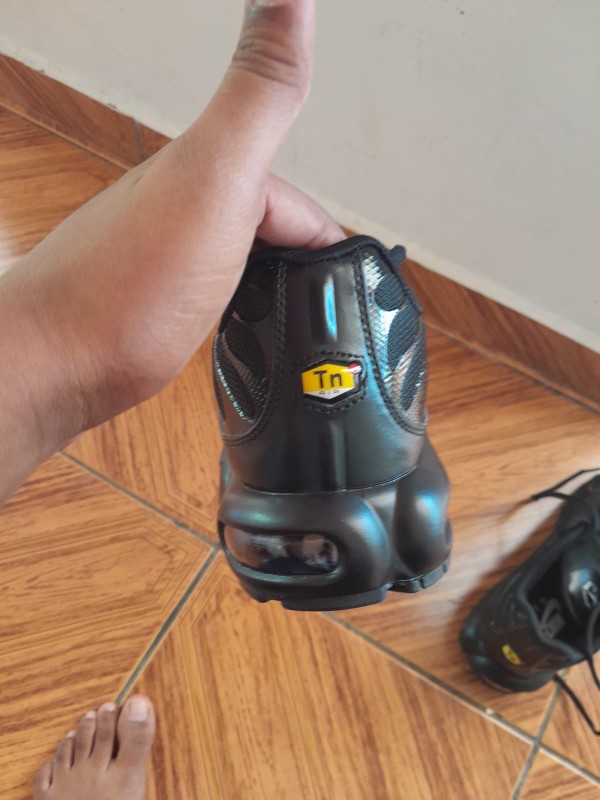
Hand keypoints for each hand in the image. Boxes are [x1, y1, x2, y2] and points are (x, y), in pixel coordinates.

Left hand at [0, 0, 343, 502]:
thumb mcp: (215, 177)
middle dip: (307, 267)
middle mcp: (190, 211)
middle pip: (273, 232)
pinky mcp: (161, 304)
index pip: (298, 206)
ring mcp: (173, 258)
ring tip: (298, 321)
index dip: (331, 247)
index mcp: (210, 177)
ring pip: (247, 264)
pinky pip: (220, 295)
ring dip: (277, 287)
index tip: (355, 282)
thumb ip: (260, 93)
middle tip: (332, 309)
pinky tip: (243, 326)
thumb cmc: (128, 284)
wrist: (57, 364)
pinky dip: (244, 308)